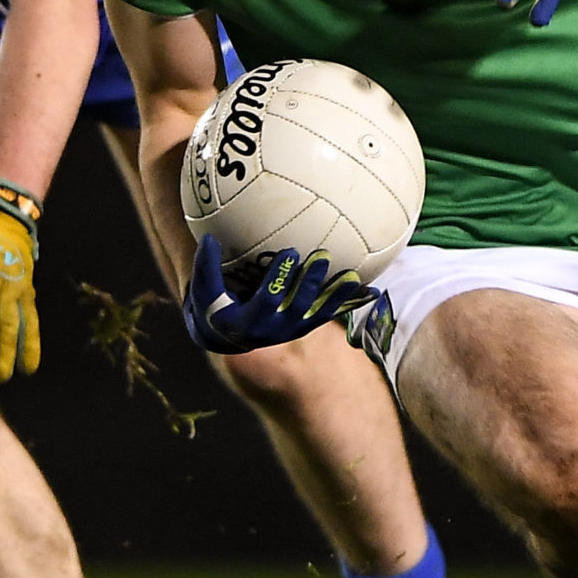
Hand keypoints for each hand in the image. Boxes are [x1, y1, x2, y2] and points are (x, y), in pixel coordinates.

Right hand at [182, 234, 380, 354]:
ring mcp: (295, 329)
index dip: (280, 278)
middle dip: (312, 283)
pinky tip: (373, 292)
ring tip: (353, 278)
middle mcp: (276, 330)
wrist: (228, 337)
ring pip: (320, 313)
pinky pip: (332, 314)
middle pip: (299, 307)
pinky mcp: (308, 325)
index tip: (290, 252)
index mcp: (252, 321)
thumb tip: (207, 240)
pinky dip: (352, 305)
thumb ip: (204, 268)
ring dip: (337, 297)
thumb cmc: (213, 307)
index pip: (269, 300)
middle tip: (322, 257)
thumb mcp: (203, 291)